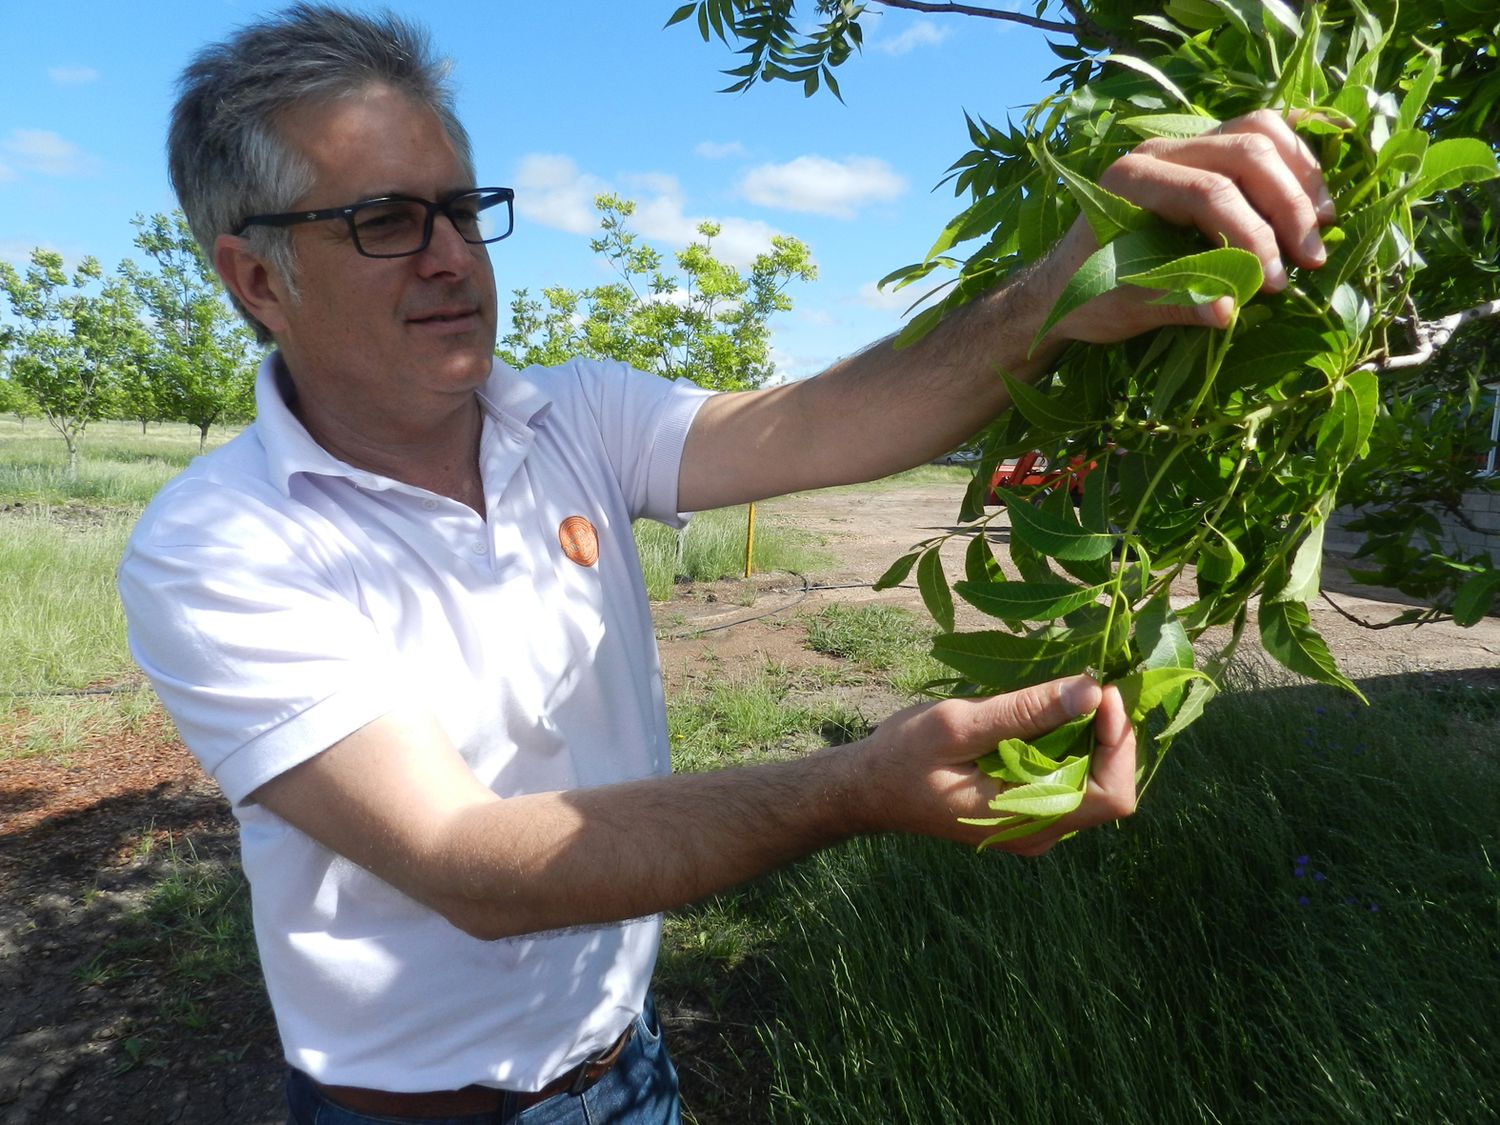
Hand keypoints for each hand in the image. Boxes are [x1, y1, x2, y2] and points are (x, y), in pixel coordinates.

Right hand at [859, 674, 1136, 856]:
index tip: (1102, 693)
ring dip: (1090, 735)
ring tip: (1070, 690)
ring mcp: (1034, 825)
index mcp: (1025, 820)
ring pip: (1093, 781)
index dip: (1118, 743)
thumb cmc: (903, 756)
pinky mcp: (1026, 811)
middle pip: (1110, 786)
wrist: (867, 790)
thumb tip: (1092, 689)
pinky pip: (1069, 779)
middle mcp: (1040, 832)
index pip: (1111, 796)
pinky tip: (1048, 712)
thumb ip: (1025, 711)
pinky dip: (1070, 743)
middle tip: (1091, 681)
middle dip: (1108, 733)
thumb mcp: (959, 724)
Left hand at [1043, 109, 1334, 344]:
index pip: (1210, 192)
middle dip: (1287, 206)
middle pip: (1245, 153)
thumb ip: (1177, 301)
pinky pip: (1258, 135)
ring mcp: (1182, 146)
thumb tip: (1227, 310)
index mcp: (1130, 182)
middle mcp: (1157, 151)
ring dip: (1300, 177)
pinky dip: (1293, 159)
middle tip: (1311, 260)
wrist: (1064, 285)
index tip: (1273, 284)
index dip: (1250, 236)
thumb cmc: (1089, 297)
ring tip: (1322, 226)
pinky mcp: (1202, 153)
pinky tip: (1316, 194)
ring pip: (1259, 132)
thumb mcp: (1127, 307)